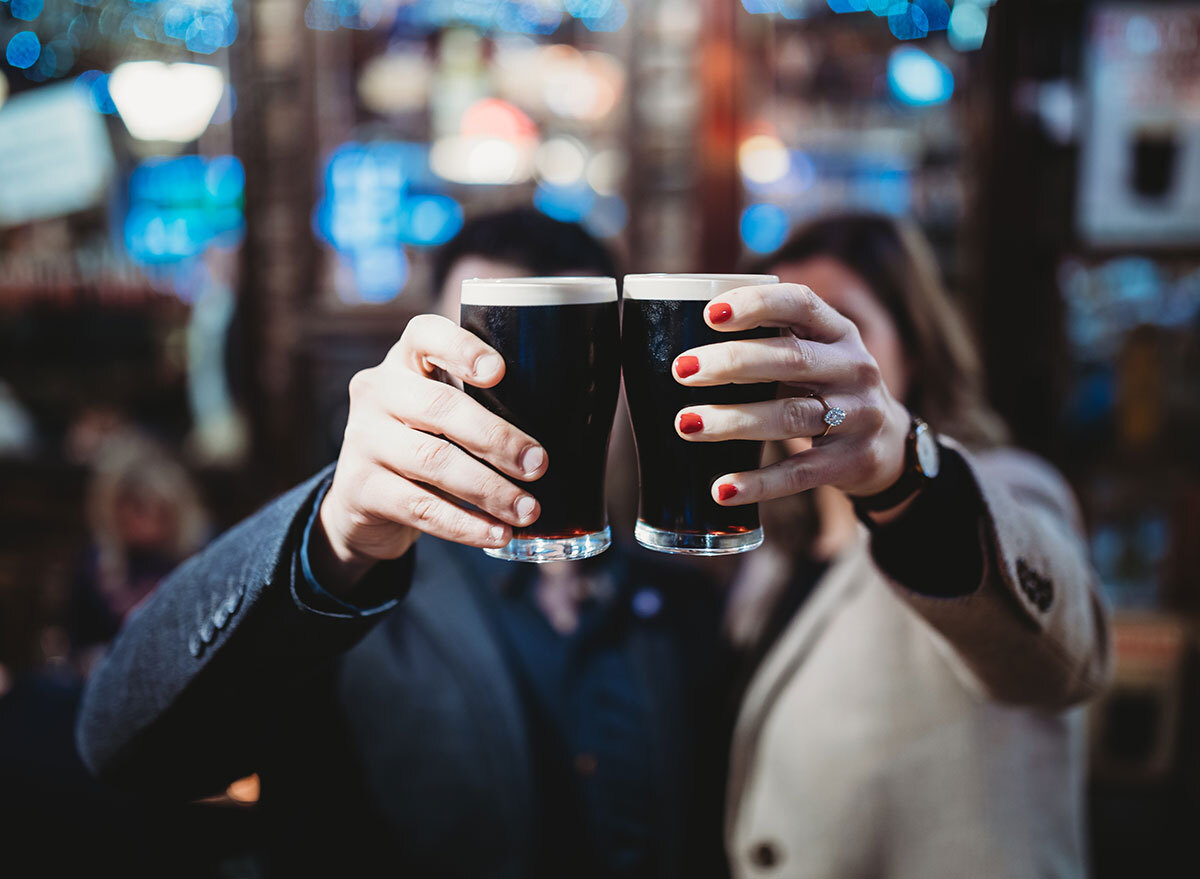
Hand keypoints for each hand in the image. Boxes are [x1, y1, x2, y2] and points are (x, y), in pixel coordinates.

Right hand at [313, 315, 546, 589]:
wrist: (363, 499)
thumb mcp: (443, 408)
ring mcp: (362, 439)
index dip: (462, 349)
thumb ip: (486, 401)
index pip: (424, 334)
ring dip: (488, 489)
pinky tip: (497, 534)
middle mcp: (377, 391)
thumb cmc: (427, 440)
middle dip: (496, 438)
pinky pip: (419, 508)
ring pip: (432, 460)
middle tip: (539, 464)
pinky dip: (465, 525)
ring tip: (528, 510)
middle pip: (438, 407)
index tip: (500, 371)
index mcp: (404, 360)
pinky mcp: (360, 489)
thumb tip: (575, 420)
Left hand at [671, 284, 911, 504]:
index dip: (756, 305)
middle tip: (682, 370)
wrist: (886, 445)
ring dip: (734, 421)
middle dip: (732, 363)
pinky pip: (799, 473)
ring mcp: (858, 416)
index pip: (801, 304)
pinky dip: (759, 483)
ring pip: (790, 416)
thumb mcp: (813, 355)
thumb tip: (679, 336)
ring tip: (687, 424)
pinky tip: (722, 490)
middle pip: (791, 360)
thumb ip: (768, 343)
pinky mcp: (851, 462)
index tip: (709, 314)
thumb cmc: (824, 389)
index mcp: (838, 332)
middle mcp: (854, 368)